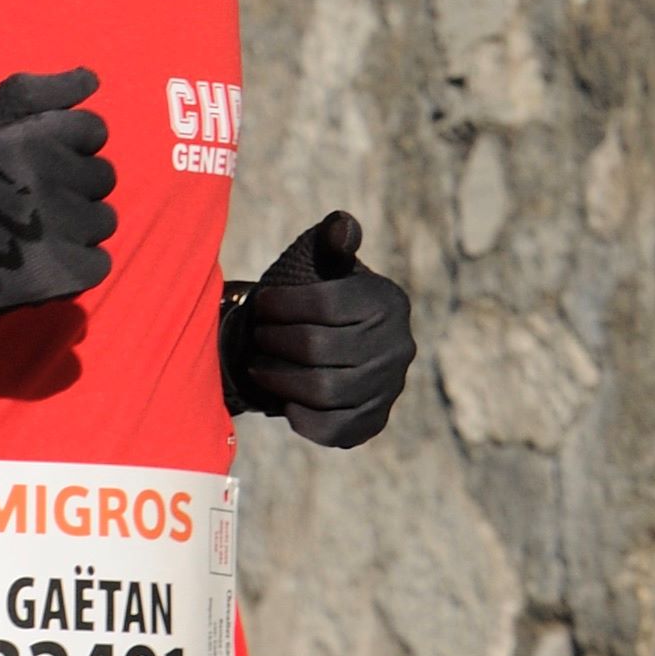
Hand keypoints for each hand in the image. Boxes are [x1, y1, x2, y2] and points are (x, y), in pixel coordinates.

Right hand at [0, 67, 116, 351]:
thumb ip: (34, 92)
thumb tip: (92, 78)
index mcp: (31, 139)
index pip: (94, 129)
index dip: (69, 144)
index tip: (37, 164)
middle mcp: (50, 181)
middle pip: (104, 174)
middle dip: (73, 185)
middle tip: (30, 202)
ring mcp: (62, 231)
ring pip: (104, 219)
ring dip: (77, 226)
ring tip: (34, 233)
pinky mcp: (66, 274)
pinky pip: (99, 261)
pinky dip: (75, 264)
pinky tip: (40, 261)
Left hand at [223, 210, 413, 445]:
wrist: (336, 347)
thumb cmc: (323, 297)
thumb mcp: (326, 262)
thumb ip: (331, 241)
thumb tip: (342, 225)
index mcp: (388, 302)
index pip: (325, 304)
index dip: (282, 304)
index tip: (262, 303)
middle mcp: (398, 346)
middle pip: (317, 349)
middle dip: (274, 341)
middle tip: (256, 336)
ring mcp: (389, 388)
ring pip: (322, 391)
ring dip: (279, 380)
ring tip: (259, 366)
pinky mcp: (374, 422)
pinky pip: (333, 429)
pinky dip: (301, 418)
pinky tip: (284, 401)